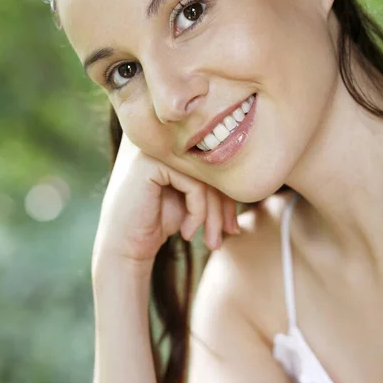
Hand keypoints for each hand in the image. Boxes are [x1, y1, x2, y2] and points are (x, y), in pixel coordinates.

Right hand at [92, 133, 239, 271]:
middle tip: (229, 234)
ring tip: (213, 241)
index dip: (229, 191)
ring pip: (207, 173)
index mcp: (173, 138)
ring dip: (214, 213)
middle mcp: (162, 135)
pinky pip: (194, 183)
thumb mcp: (195, 196)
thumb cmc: (160, 220)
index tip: (231, 226)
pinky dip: (198, 211)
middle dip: (225, 204)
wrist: (124, 247)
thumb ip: (217, 178)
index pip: (215, 156)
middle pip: (213, 162)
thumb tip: (258, 178)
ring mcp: (153, 145)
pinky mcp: (149, 162)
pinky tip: (187, 232)